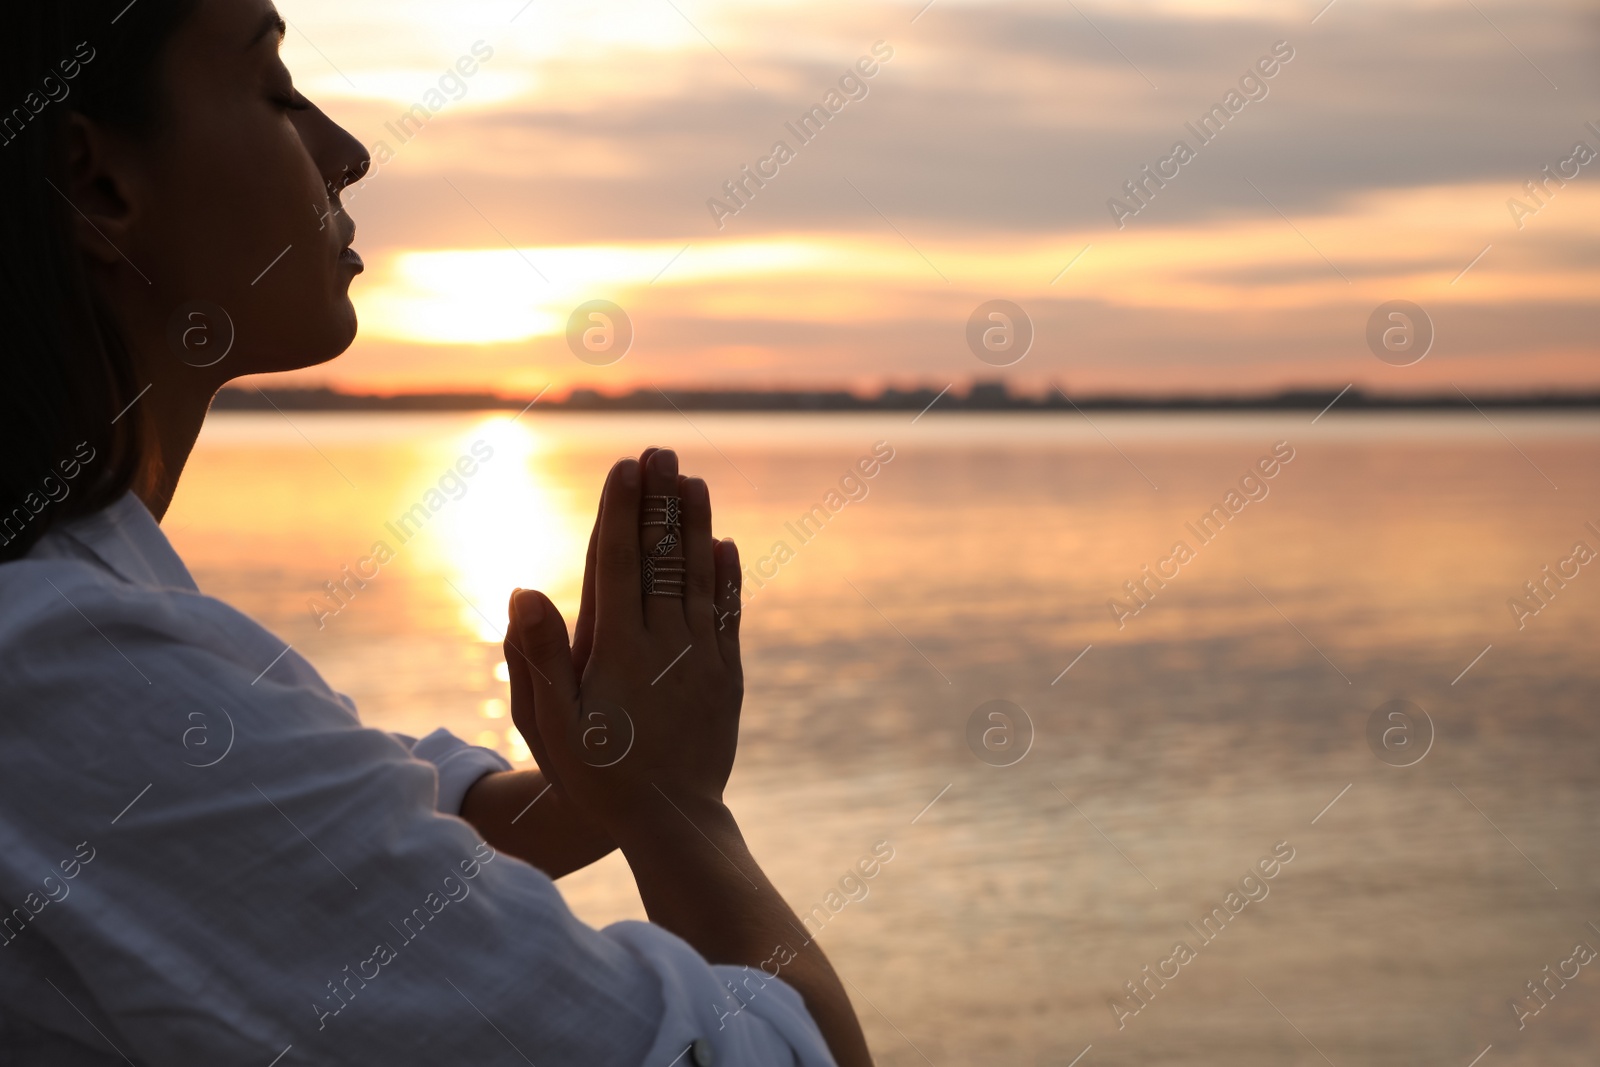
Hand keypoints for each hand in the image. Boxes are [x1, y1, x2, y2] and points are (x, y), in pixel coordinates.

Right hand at [508, 450, 742, 833]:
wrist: (673, 824)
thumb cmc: (600, 778)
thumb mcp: (554, 727)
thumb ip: (538, 658)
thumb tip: (524, 591)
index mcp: (619, 650)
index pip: (618, 564)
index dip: (621, 511)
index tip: (626, 467)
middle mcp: (665, 644)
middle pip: (662, 557)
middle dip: (660, 501)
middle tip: (662, 450)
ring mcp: (701, 658)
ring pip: (699, 577)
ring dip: (696, 526)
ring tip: (694, 482)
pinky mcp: (726, 678)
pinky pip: (727, 615)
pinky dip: (726, 578)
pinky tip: (726, 547)